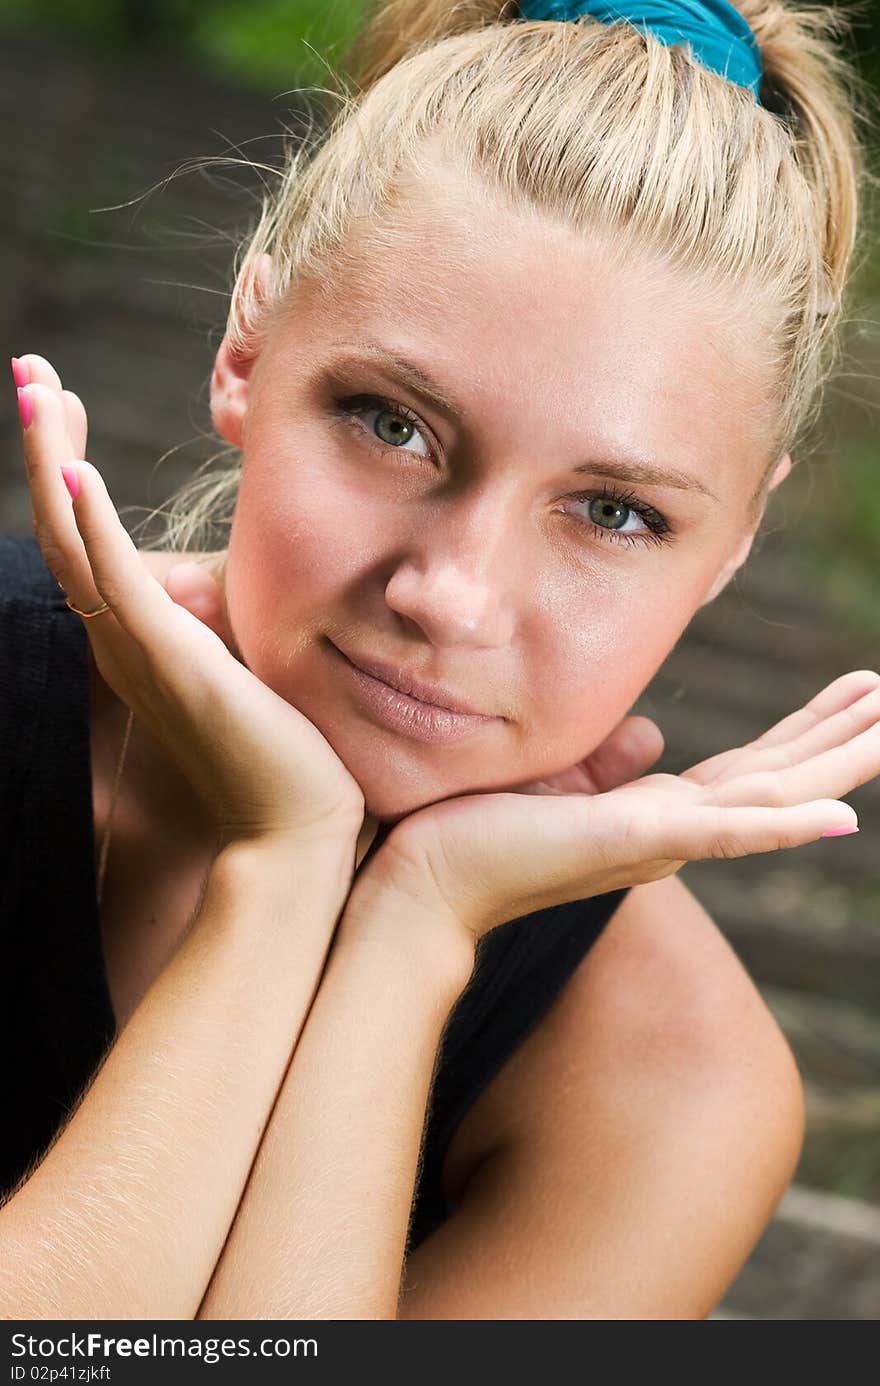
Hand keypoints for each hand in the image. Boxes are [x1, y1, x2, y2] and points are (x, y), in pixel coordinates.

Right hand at [15, 353, 366, 852]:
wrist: (297, 829)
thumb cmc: (288, 754)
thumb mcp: (252, 661)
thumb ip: (228, 619)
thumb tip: (218, 584)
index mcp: (141, 639)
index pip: (87, 538)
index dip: (69, 469)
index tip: (65, 405)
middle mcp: (125, 640)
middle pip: (63, 525)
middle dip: (46, 444)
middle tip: (31, 372)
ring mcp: (140, 650)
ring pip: (74, 540)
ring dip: (53, 460)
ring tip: (35, 389)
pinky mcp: (169, 661)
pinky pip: (114, 582)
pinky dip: (88, 524)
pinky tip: (75, 471)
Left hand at [360, 671, 875, 944]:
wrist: (421, 888)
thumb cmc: (476, 835)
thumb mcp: (558, 781)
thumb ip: (610, 762)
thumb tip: (653, 734)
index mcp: (657, 812)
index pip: (752, 767)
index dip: (808, 730)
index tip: (858, 689)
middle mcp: (672, 829)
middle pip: (780, 776)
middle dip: (841, 736)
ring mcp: (658, 839)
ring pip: (772, 798)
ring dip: (839, 765)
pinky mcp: (629, 840)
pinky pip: (721, 833)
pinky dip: (781, 826)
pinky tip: (839, 818)